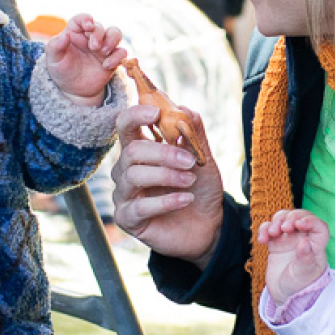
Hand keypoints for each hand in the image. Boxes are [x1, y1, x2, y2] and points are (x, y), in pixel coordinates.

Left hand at [45, 13, 126, 104]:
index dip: (86, 19)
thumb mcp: (53, 59)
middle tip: (93, 47)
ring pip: (115, 33)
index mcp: (75, 32)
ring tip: (103, 52)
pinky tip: (107, 65)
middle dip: (99, 34)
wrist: (73, 89)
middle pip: (100, 26)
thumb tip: (64, 36)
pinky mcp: (112, 58)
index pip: (82, 19)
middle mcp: (90, 37)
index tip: (88, 26)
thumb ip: (55, 46)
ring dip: (112, 39)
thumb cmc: (62, 70)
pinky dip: (117, 57)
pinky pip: (122, 52)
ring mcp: (103, 47)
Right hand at [110, 103, 224, 264]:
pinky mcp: (128, 218)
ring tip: (190, 180)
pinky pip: (139, 206)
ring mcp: (124, 194)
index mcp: (141, 150)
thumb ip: (193, 134)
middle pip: (131, 151)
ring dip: (167, 175)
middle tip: (190, 161)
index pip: (125, 125)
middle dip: (163, 153)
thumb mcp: (203, 158)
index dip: (136, 115)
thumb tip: (184, 109)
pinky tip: (186, 199)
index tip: (156, 113)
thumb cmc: (200, 188)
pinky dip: (166, 201)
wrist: (209, 225)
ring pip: (134, 176)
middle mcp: (126, 169)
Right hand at [257, 209, 328, 302]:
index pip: (319, 226)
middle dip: (291, 217)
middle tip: (284, 228)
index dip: (310, 221)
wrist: (285, 296)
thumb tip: (306, 242)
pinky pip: (270, 229)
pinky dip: (264, 230)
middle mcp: (304, 239)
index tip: (298, 224)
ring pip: (284, 219)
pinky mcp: (276, 243)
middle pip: (300, 217)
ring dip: (276, 221)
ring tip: (272, 233)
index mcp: (316, 246)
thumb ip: (305, 258)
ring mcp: (289, 240)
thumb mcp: (304, 274)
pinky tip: (262, 240)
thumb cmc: (300, 286)